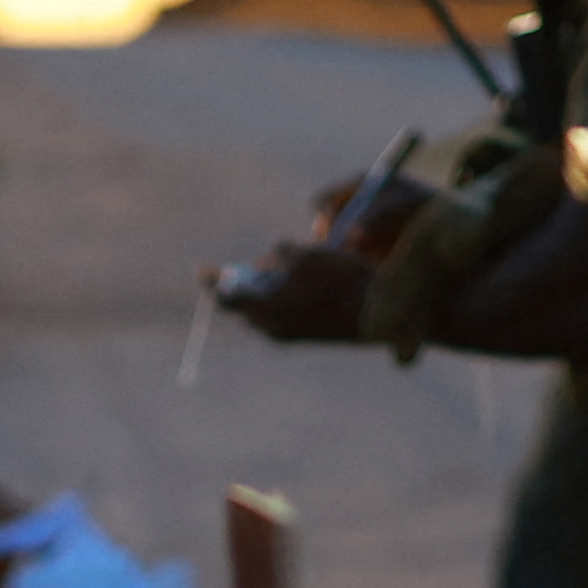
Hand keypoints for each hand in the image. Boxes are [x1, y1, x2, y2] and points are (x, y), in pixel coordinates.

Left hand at [207, 242, 372, 341]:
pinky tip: (307, 281)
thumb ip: (280, 253)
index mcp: (265, 311)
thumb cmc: (342, 281)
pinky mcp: (306, 334)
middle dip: (252, 279)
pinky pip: (284, 312)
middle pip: (247, 300)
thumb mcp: (307, 255)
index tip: (203, 270)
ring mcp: (289, 334)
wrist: (384, 313)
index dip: (214, 282)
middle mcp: (272, 328)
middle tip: (267, 262)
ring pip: (267, 306)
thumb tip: (273, 256)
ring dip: (272, 286)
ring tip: (295, 267)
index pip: (228, 298)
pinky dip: (287, 295)